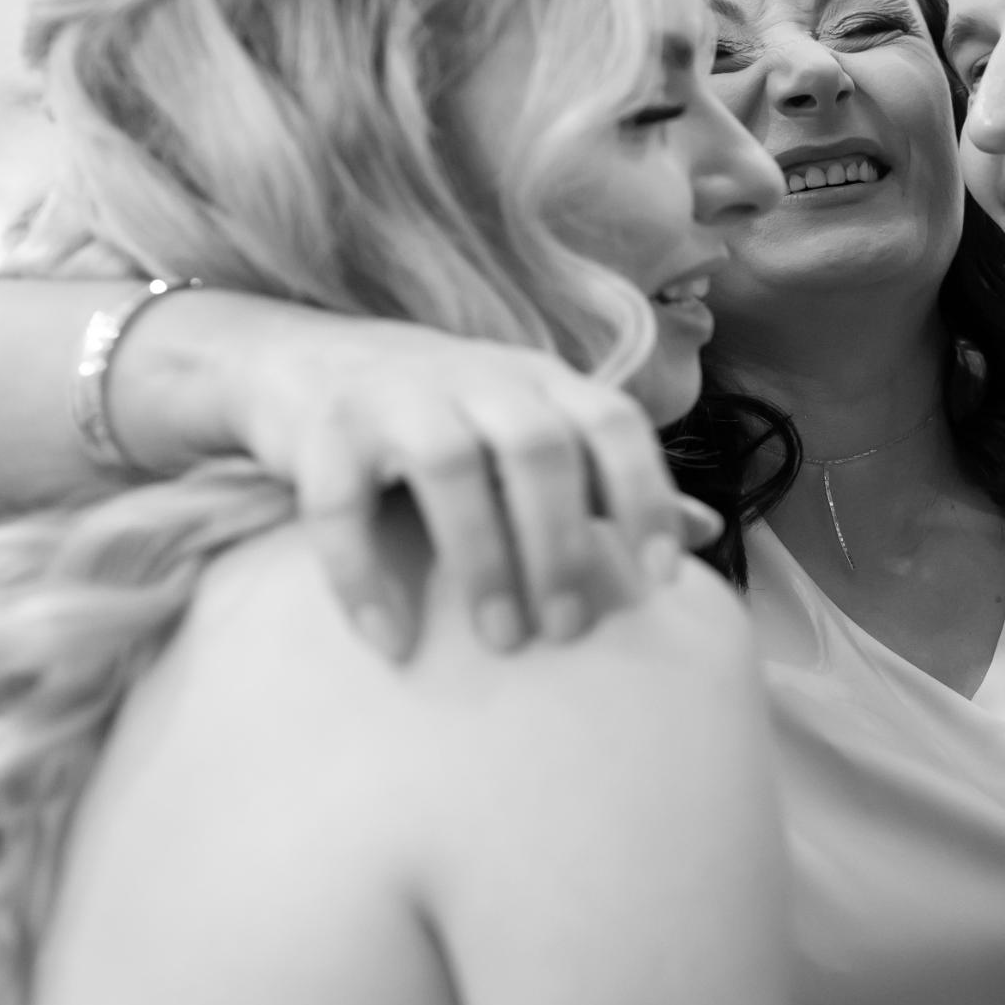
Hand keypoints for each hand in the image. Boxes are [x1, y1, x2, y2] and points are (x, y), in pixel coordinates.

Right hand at [183, 298, 721, 659]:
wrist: (303, 363)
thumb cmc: (452, 416)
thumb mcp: (539, 431)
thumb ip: (610, 481)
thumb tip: (701, 532)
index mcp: (544, 381)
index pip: (613, 423)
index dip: (646, 494)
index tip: (661, 577)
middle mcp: (478, 377)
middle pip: (537, 448)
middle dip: (562, 544)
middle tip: (569, 628)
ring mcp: (397, 396)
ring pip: (448, 466)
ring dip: (481, 557)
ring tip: (503, 640)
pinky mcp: (321, 429)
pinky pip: (338, 503)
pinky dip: (361, 574)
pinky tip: (389, 640)